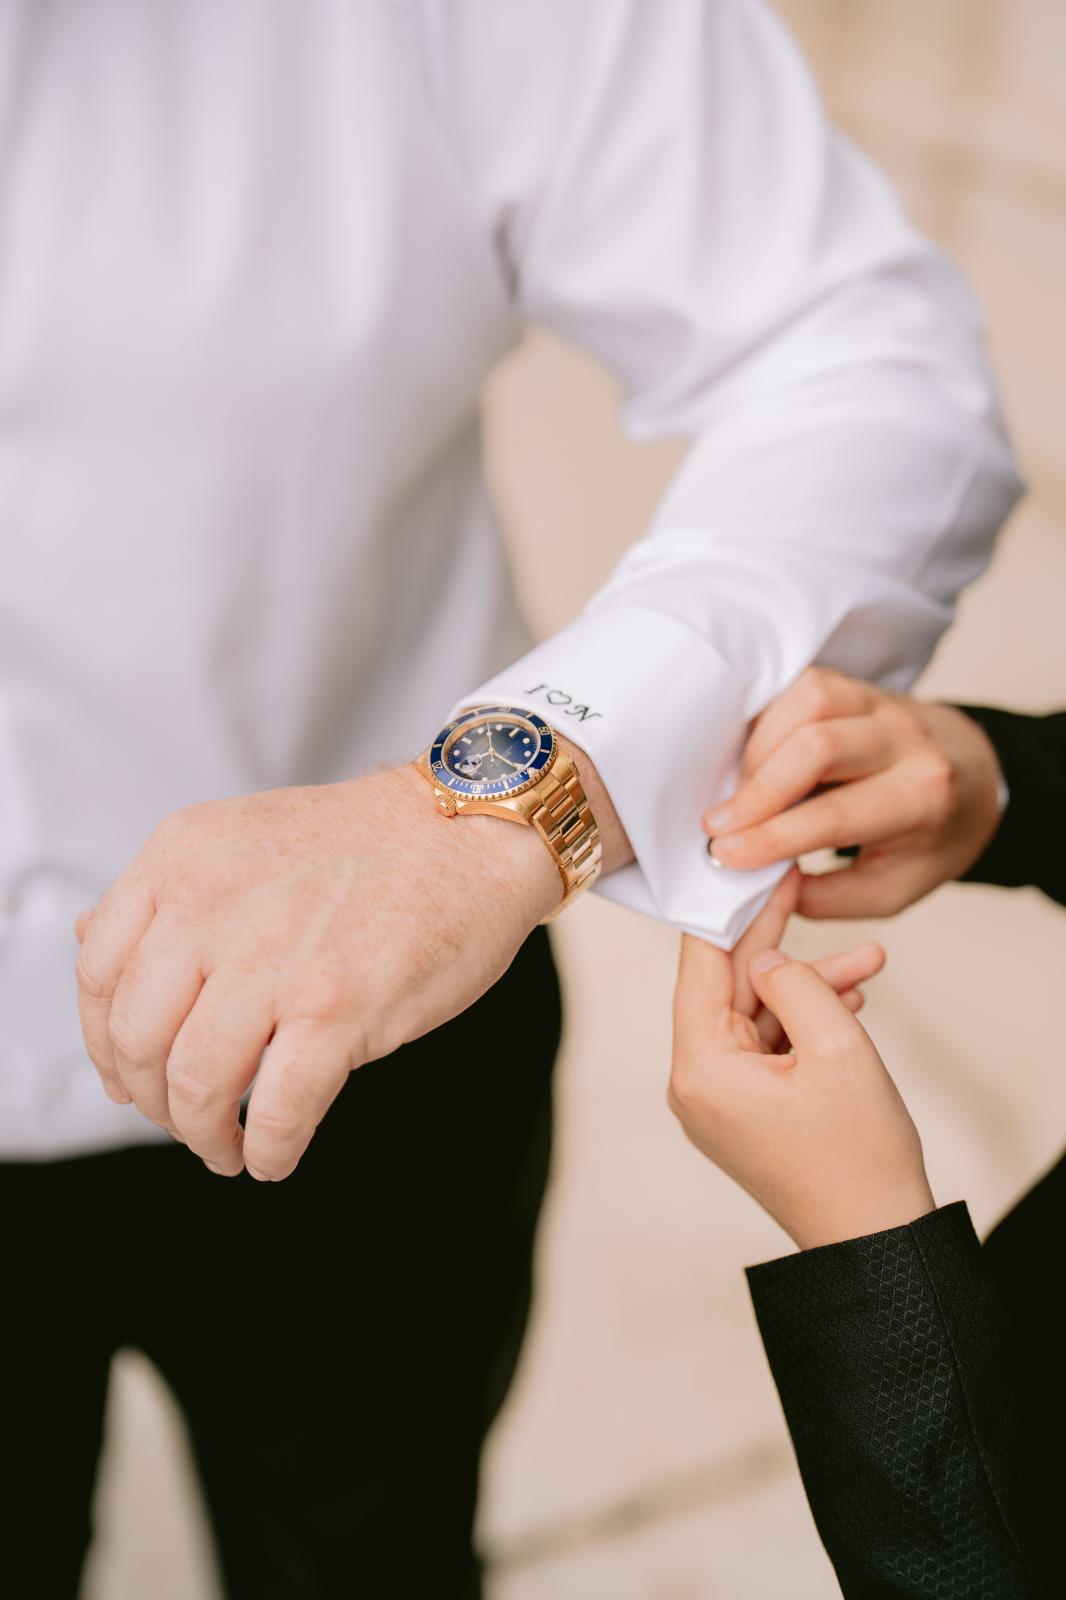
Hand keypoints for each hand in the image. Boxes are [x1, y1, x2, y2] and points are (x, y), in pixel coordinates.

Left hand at [74, 766, 563, 1180]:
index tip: (131, 1074)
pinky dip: (267, 1151)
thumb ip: (165, 894)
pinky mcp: (340, 1008)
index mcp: (181, 858)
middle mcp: (214, 904)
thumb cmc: (364, 845)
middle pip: (137, 1039)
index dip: (106, 1042)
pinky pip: (276, 1111)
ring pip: (195, 1084)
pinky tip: (275, 1154)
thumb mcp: (238, 840)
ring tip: (227, 1144)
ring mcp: (276, 959)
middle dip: (152, 1100)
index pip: (97, 974)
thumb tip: (88, 946)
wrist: (468, 832)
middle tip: (184, 1117)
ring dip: (203, 1136)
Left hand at [669, 882, 933, 1249]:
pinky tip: (852, 998)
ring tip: (868, 959)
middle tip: (800, 889)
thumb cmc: (858, 1155)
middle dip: (775, 945)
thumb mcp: (836, 1045)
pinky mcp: (745, 1112)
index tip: (748, 870)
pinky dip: (805, 1022)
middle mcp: (695, 1084)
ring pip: (756, 1015)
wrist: (877, 1240)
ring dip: (807, 987)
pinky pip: (767, 1047)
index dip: (727, 912)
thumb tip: (763, 959)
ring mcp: (719, 1101)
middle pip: (726, 988)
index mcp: (700, 1067)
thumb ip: (793, 983)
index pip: (699, 966)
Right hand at [703, 667, 1003, 917]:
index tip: (724, 855)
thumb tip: (760, 883)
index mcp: (922, 798)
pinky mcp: (855, 683)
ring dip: (759, 749)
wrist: (975, 777)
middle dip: (757, 790)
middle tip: (717, 826)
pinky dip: (767, 721)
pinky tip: (754, 758)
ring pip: (809, 700)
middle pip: (818, 745)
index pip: (835, 814)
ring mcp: (880, 702)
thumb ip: (826, 896)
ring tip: (741, 792)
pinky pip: (802, 685)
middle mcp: (906, 740)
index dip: (772, 835)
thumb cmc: (929, 839)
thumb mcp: (892, 891)